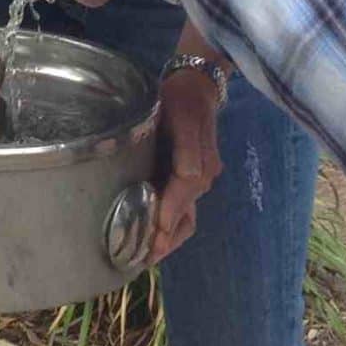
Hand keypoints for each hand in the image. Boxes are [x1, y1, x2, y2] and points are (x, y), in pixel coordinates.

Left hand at [149, 65, 224, 260]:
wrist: (195, 87)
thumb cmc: (183, 100)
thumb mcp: (184, 117)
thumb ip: (187, 148)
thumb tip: (191, 177)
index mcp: (200, 166)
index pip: (182, 197)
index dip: (167, 217)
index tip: (154, 239)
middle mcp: (201, 177)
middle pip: (186, 216)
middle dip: (167, 238)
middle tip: (144, 258)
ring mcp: (197, 179)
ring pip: (185, 216)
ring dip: (169, 236)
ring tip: (148, 254)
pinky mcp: (189, 177)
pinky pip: (182, 207)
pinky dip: (170, 224)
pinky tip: (154, 233)